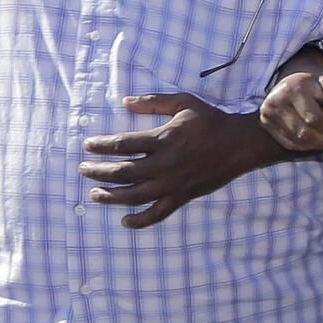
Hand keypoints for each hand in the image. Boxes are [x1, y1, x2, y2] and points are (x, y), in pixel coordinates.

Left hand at [80, 93, 283, 228]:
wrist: (239, 144)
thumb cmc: (211, 121)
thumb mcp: (184, 103)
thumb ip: (153, 102)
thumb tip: (125, 102)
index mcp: (164, 139)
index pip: (122, 144)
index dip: (101, 145)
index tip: (87, 146)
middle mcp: (165, 164)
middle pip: (122, 172)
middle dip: (98, 171)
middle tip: (83, 169)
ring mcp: (173, 184)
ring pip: (134, 195)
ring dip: (111, 196)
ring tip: (94, 193)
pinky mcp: (182, 197)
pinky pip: (157, 214)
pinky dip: (139, 220)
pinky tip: (124, 220)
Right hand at [260, 71, 322, 153]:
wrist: (292, 76)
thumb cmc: (314, 81)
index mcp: (292, 89)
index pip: (313, 118)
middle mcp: (275, 102)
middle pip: (304, 132)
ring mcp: (267, 114)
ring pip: (297, 141)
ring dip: (319, 147)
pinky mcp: (265, 124)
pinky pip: (289, 143)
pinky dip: (307, 147)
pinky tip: (320, 145)